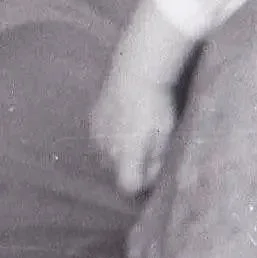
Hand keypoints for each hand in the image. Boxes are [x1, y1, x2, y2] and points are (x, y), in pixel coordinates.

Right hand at [90, 72, 173, 196]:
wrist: (134, 71)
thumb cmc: (156, 103)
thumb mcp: (165, 132)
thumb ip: (157, 158)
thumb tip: (152, 176)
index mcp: (125, 157)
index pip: (128, 186)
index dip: (142, 183)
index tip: (153, 172)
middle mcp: (106, 151)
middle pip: (117, 171)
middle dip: (131, 166)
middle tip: (147, 148)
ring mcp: (96, 135)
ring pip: (106, 155)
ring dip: (118, 151)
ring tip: (135, 132)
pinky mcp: (92, 119)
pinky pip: (99, 138)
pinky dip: (110, 136)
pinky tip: (123, 120)